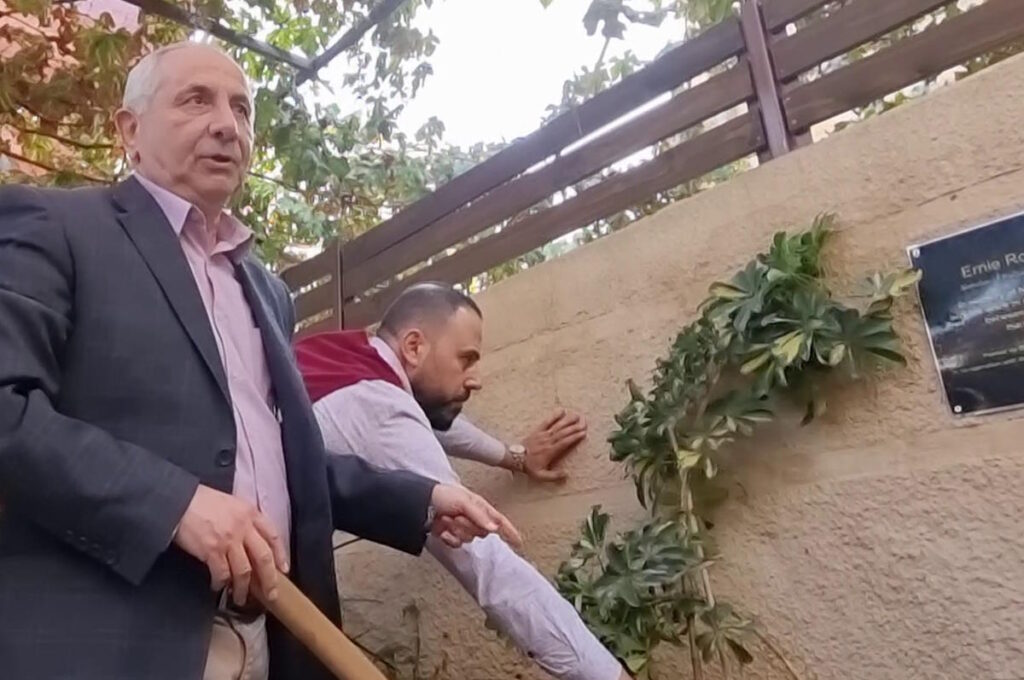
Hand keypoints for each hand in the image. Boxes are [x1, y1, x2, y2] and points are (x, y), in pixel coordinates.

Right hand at [172, 485, 288, 605]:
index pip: (273, 536)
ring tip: (241, 598)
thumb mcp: (231, 504)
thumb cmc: (201, 502)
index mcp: (250, 513)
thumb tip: (250, 542)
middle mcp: (243, 526)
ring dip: (244, 588)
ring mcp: (229, 539)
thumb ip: (243, 520)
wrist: (178, 501)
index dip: (281, 555)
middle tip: (271, 595)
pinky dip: (221, 583)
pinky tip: (218, 586)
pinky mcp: (212, 550)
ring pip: (244, 571)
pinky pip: (222, 574)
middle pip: (264, 558)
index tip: (283, 570)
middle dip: (269, 580)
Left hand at [429, 484, 521, 549]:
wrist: (419, 503)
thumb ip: (480, 514)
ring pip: (469, 539)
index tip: (518, 542)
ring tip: (446, 519)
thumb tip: (494, 528)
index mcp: (480, 507)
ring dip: (456, 530)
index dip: (509, 531)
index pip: (499, 521)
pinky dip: (449, 538)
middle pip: (482, 533)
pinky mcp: (451, 536)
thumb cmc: (442, 494)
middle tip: (456, 516)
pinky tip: (442, 529)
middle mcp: (473, 518)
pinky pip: (457, 544)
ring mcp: (462, 528)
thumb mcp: (464, 500)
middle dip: (468, 526)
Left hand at [520, 409, 587, 481]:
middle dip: (575, 427)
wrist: (515, 457)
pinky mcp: (538, 430)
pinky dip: (554, 416)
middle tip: (585, 422)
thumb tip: (566, 474)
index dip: (574, 437)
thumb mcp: (540, 475)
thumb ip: (553, 476)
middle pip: (564, 432)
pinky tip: (561, 410)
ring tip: (577, 415)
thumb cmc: (529, 466)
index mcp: (550, 451)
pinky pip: (547, 421)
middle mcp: (548, 441)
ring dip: (568, 420)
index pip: (565, 442)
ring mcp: (543, 434)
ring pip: (558, 426)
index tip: (583, 433)